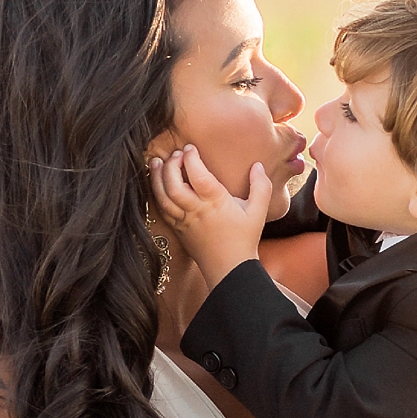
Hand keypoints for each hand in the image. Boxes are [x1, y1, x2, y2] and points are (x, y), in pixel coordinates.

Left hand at [149, 144, 271, 288]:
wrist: (230, 269)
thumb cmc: (244, 239)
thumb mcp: (258, 212)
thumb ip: (261, 187)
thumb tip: (257, 165)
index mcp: (216, 203)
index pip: (198, 176)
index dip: (190, 158)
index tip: (190, 148)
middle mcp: (197, 211)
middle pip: (174, 185)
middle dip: (170, 166)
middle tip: (175, 154)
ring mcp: (185, 221)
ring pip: (163, 197)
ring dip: (157, 178)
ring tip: (156, 162)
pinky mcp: (178, 230)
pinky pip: (161, 210)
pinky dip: (155, 194)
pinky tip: (156, 183)